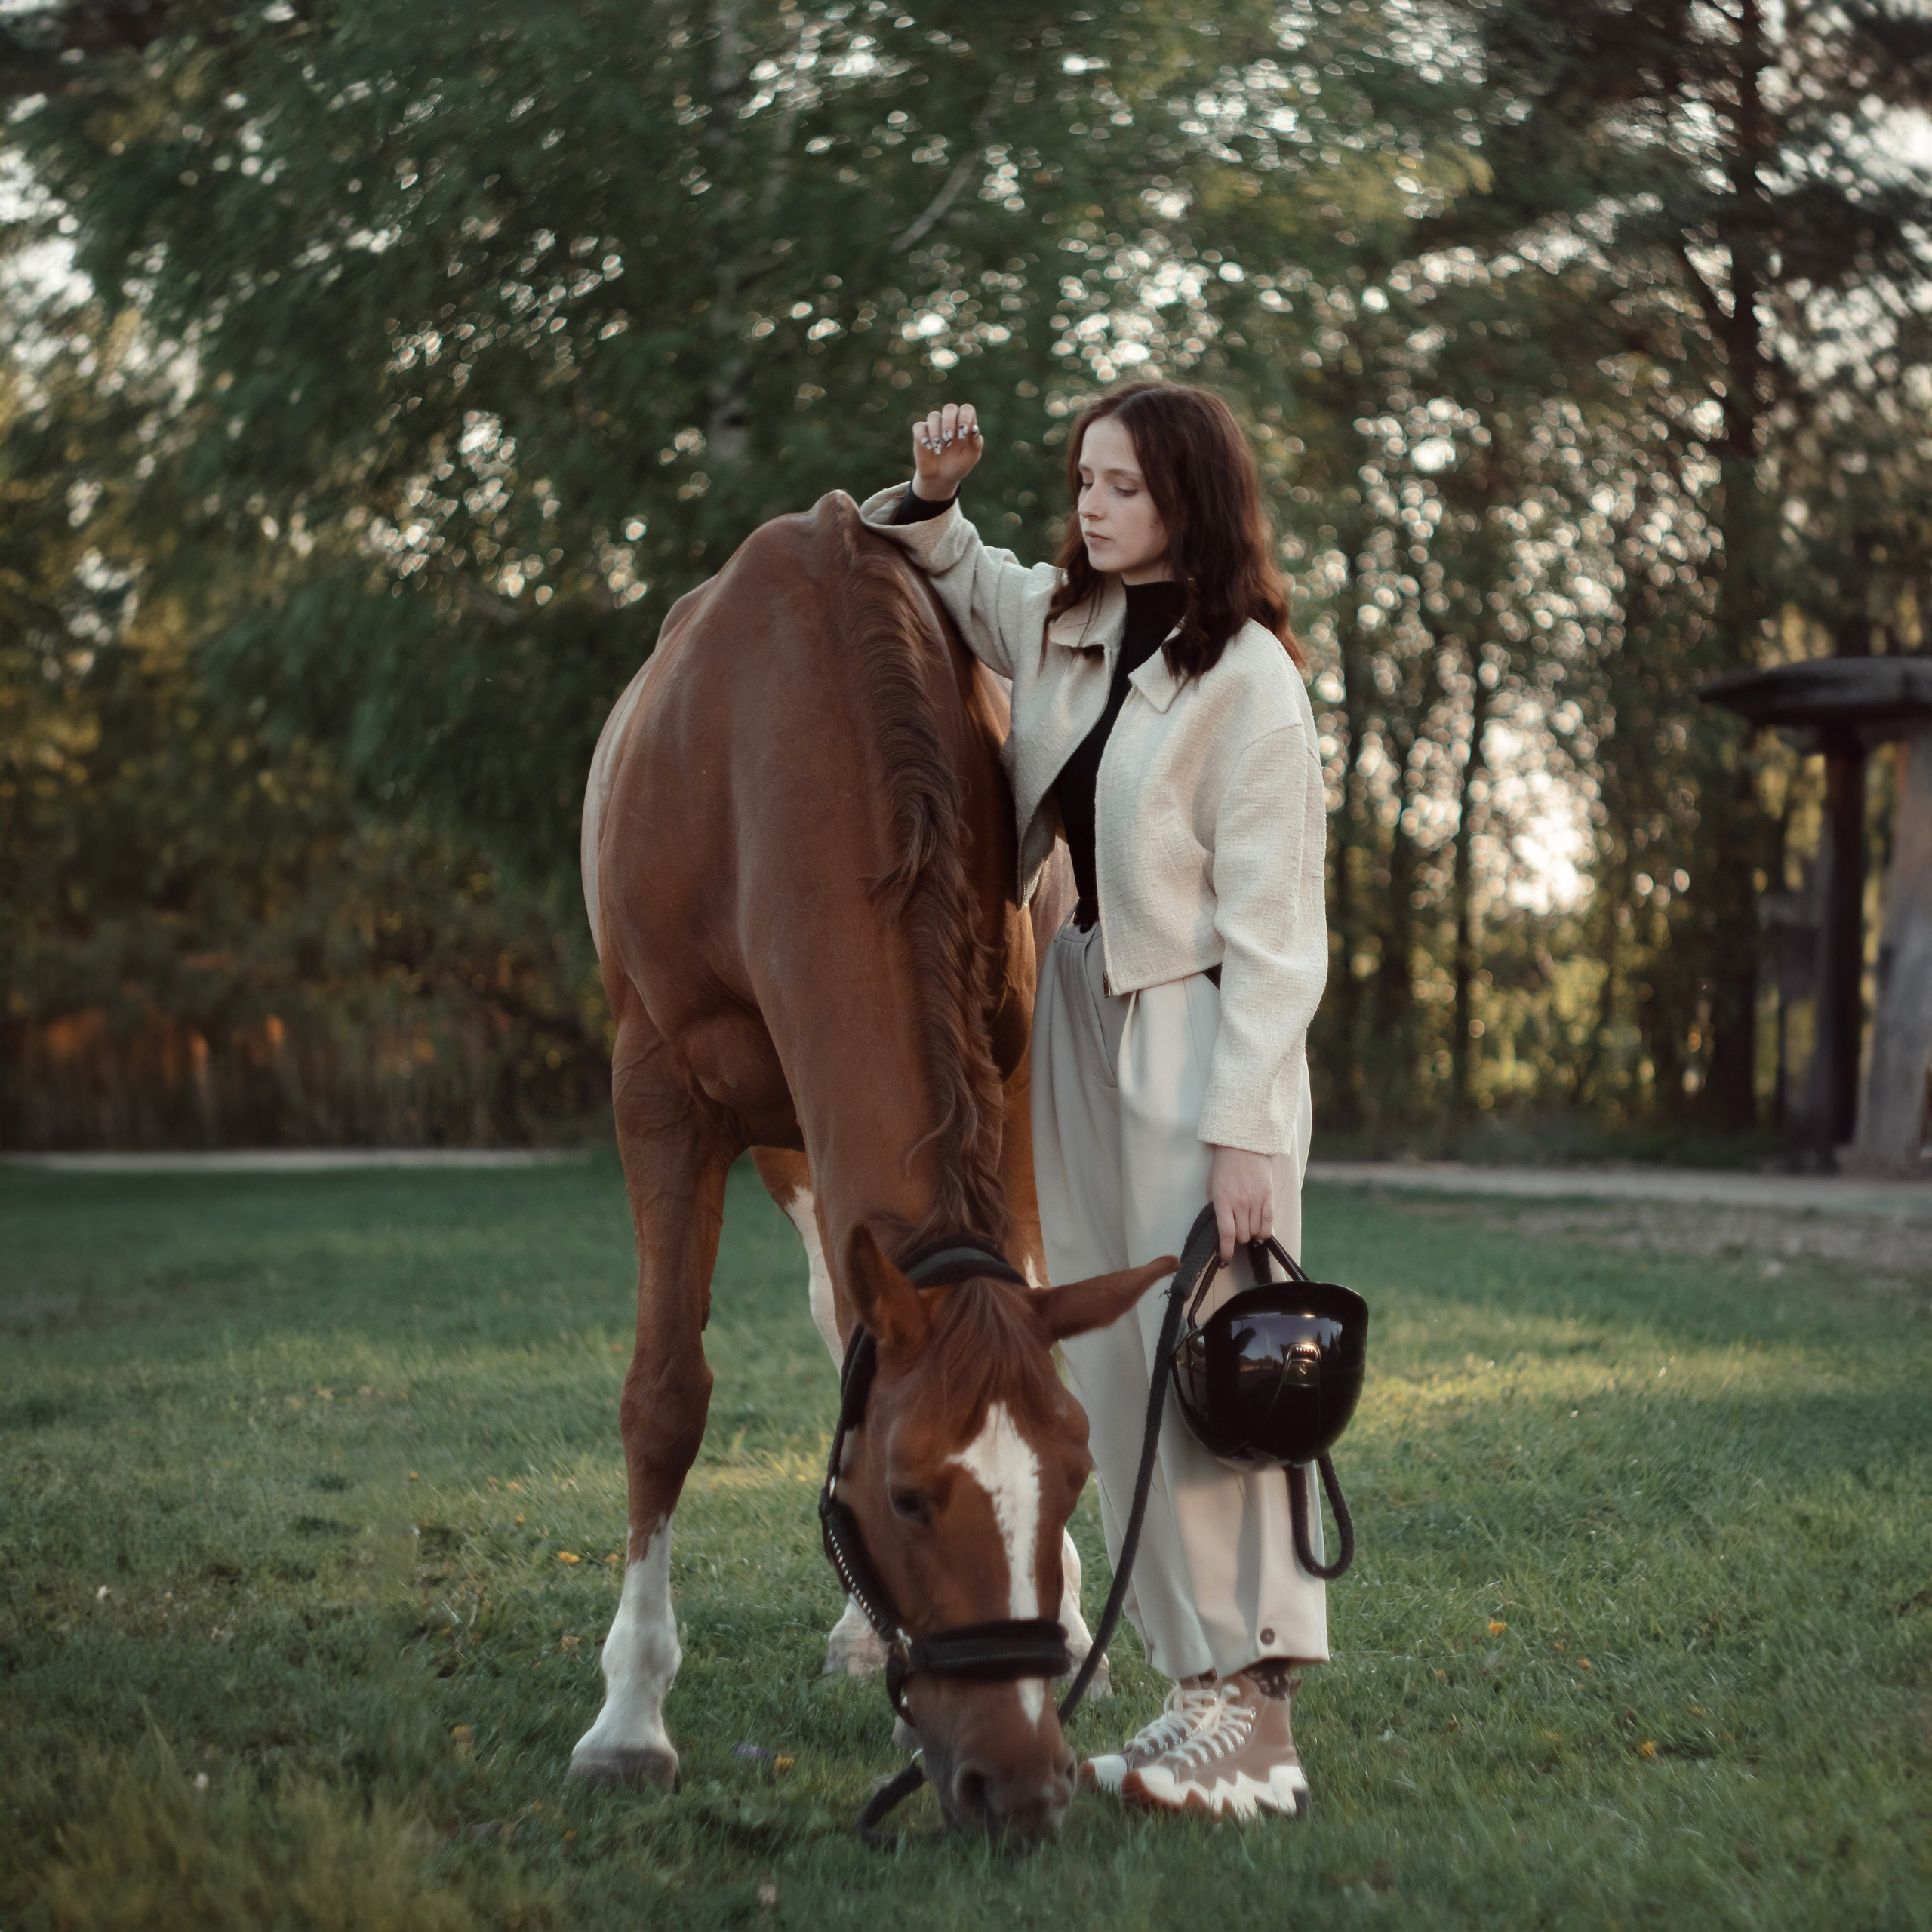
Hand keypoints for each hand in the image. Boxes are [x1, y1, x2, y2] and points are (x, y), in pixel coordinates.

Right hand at [911, 401, 982, 500]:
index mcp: (964, 424)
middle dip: (949, 422)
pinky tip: (928, 446)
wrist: (941, 478)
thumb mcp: (971, 457)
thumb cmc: (959, 465)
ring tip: (939, 448)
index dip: (965, 416)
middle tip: (949, 439)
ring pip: (933, 416)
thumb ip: (976, 443)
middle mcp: (950, 421)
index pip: (966, 409)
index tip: (963, 432)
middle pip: (950, 408)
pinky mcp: (921, 433)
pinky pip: (918, 427)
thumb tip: (974, 429)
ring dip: (936, 431)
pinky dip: (922, 435)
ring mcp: (935, 426)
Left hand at [1208, 1145, 1273, 1264]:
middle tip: (1235, 1234)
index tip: (1226, 1258)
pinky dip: (1264, 1232)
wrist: (1243, 1145)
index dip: (1226, 1251)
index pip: (1226, 1234)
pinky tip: (1260, 1233)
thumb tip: (1218, 1226)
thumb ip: (1215, 1206)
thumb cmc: (1224, 1165)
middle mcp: (1240, 1202)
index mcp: (1222, 1200)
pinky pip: (1268, 1223)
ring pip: (1256, 1232)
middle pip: (1242, 1235)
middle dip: (1238, 1239)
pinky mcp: (1268, 1196)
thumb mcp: (1211, 1185)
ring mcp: (1256, 1200)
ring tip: (1247, 1229)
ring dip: (1250, 1235)